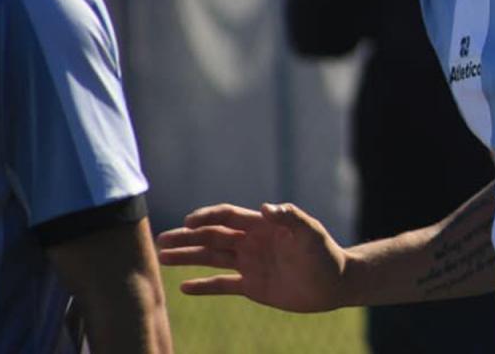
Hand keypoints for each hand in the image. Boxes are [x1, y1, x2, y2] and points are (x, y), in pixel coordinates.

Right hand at [156, 202, 348, 312]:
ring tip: (162, 258)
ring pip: (211, 259)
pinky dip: (203, 286)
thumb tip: (264, 207)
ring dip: (187, 257)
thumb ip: (290, 217)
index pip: (226, 217)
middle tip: (160, 241)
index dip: (206, 217)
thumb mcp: (311, 232)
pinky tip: (183, 287)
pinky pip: (222, 285)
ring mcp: (249, 264)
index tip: (187, 223)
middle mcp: (251, 242)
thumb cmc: (325, 254)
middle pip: (212, 237)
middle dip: (186, 238)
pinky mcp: (252, 286)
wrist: (334, 283)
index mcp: (261, 226)